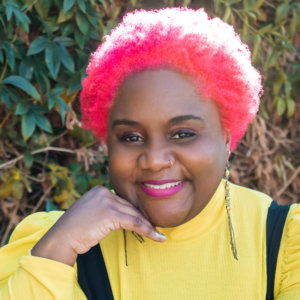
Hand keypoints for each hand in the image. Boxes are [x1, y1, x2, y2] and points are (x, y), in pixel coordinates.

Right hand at [32, 186, 165, 265]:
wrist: (61, 238)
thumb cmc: (75, 229)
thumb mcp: (91, 212)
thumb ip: (106, 208)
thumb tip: (124, 215)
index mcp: (99, 190)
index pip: (122, 201)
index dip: (135, 212)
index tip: (145, 220)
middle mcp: (104, 192)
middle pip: (129, 206)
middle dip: (143, 218)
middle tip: (155, 227)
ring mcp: (107, 201)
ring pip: (134, 214)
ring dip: (148, 226)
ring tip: (158, 234)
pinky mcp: (110, 214)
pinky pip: (134, 222)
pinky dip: (147, 230)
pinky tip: (156, 236)